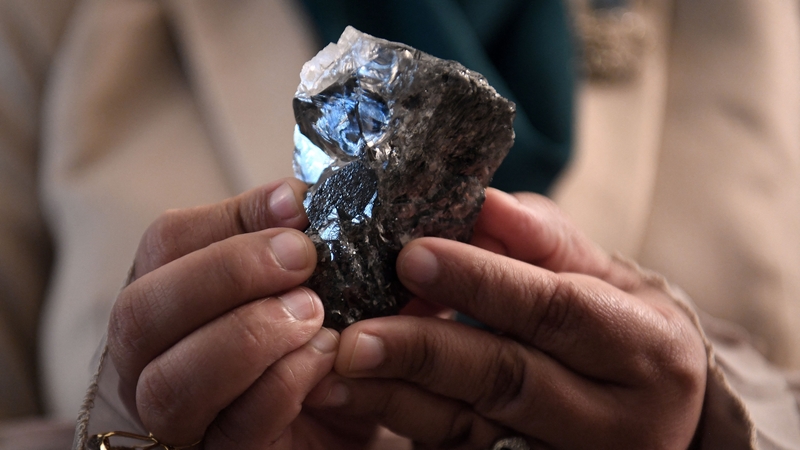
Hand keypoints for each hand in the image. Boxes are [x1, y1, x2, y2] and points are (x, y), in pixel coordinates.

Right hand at [107, 178, 375, 448]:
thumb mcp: (300, 280)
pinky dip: (284, 385)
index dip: (230, 219)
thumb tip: (294, 195)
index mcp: (168, 294)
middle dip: (226, 274)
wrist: (339, 411)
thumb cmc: (309, 333)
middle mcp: (151, 358)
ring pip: (171, 383)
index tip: (297, 207)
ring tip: (314, 313)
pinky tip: (326, 358)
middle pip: (141, 312)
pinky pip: (235, 428)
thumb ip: (288, 237)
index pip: (166, 243)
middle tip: (302, 257)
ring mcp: (179, 417)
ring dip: (250, 335)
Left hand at [306, 189, 706, 448]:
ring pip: (473, 428)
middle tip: (357, 330)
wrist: (653, 412)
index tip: (413, 254)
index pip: (558, 310)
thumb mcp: (608, 279)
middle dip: (426, 349)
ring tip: (337, 369)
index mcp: (647, 352)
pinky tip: (360, 396)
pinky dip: (405, 419)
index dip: (483, 282)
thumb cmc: (625, 329)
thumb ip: (546, 242)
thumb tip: (483, 204)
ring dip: (397, 396)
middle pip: (509, 378)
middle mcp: (616, 420)